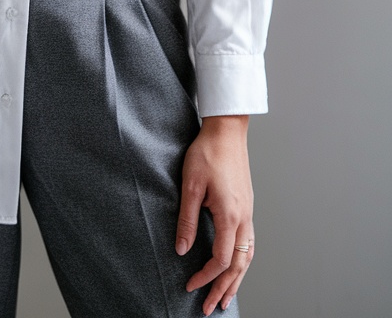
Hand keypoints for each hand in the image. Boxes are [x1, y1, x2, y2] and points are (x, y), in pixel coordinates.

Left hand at [176, 115, 254, 314]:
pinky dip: (243, 262)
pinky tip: (236, 267)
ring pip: (248, 256)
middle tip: (210, 307)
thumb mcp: (190, 186)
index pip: (221, 259)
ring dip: (237, 279)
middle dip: (225, 288)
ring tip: (226, 297)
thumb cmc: (207, 153)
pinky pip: (249, 243)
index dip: (206, 277)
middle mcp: (244, 218)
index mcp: (230, 215)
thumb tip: (181, 249)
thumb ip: (187, 220)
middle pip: (239, 265)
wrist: (226, 131)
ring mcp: (248, 212)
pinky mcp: (247, 206)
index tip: (190, 286)